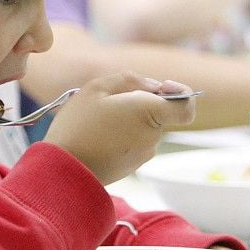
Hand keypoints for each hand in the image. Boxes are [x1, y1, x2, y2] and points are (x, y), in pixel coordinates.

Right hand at [44, 72, 195, 184]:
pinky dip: (122, 136)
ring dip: (128, 120)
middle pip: (160, 112)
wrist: (63, 170)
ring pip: (145, 127)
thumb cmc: (78, 126)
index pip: (186, 105)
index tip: (161, 86)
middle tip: (109, 102)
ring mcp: (144, 153)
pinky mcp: (133, 166)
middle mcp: (153, 135)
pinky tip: (98, 136)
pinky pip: (134, 142)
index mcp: (149, 112)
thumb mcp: (97, 88)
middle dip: (140, 103)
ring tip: (98, 122)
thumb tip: (154, 86)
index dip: (180, 92)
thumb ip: (130, 80)